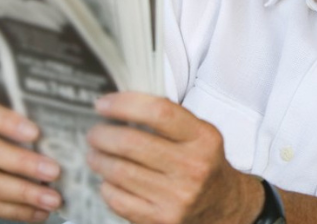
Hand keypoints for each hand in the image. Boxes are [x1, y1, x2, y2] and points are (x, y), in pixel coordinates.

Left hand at [87, 92, 260, 223]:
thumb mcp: (200, 134)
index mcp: (203, 139)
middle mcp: (192, 167)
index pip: (159, 113)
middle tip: (94, 132)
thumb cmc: (204, 163)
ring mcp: (177, 196)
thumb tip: (120, 104)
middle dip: (102, 135)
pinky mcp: (161, 219)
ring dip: (98, 159)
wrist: (222, 205)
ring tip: (94, 153)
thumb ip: (169, 119)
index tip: (103, 104)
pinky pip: (118, 199)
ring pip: (120, 172)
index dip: (124, 105)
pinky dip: (106, 186)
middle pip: (132, 143)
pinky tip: (108, 179)